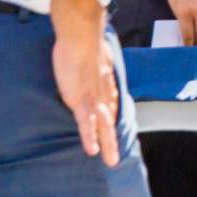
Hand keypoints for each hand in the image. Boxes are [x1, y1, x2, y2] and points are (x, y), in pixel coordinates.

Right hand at [49, 0, 121, 166]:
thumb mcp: (93, 58)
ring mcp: (94, 98)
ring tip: (110, 161)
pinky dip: (90, 136)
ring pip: (103, 126)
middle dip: (113, 140)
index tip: (115, 134)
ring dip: (107, 144)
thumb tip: (94, 68)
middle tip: (115, 158)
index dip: (113, 121)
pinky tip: (92, 150)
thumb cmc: (83, 44)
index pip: (112, 107)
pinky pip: (86, 122)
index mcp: (105, 85)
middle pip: (111, 121)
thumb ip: (95, 67)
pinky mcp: (81, 99)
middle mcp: (104, 94)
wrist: (81, 36)